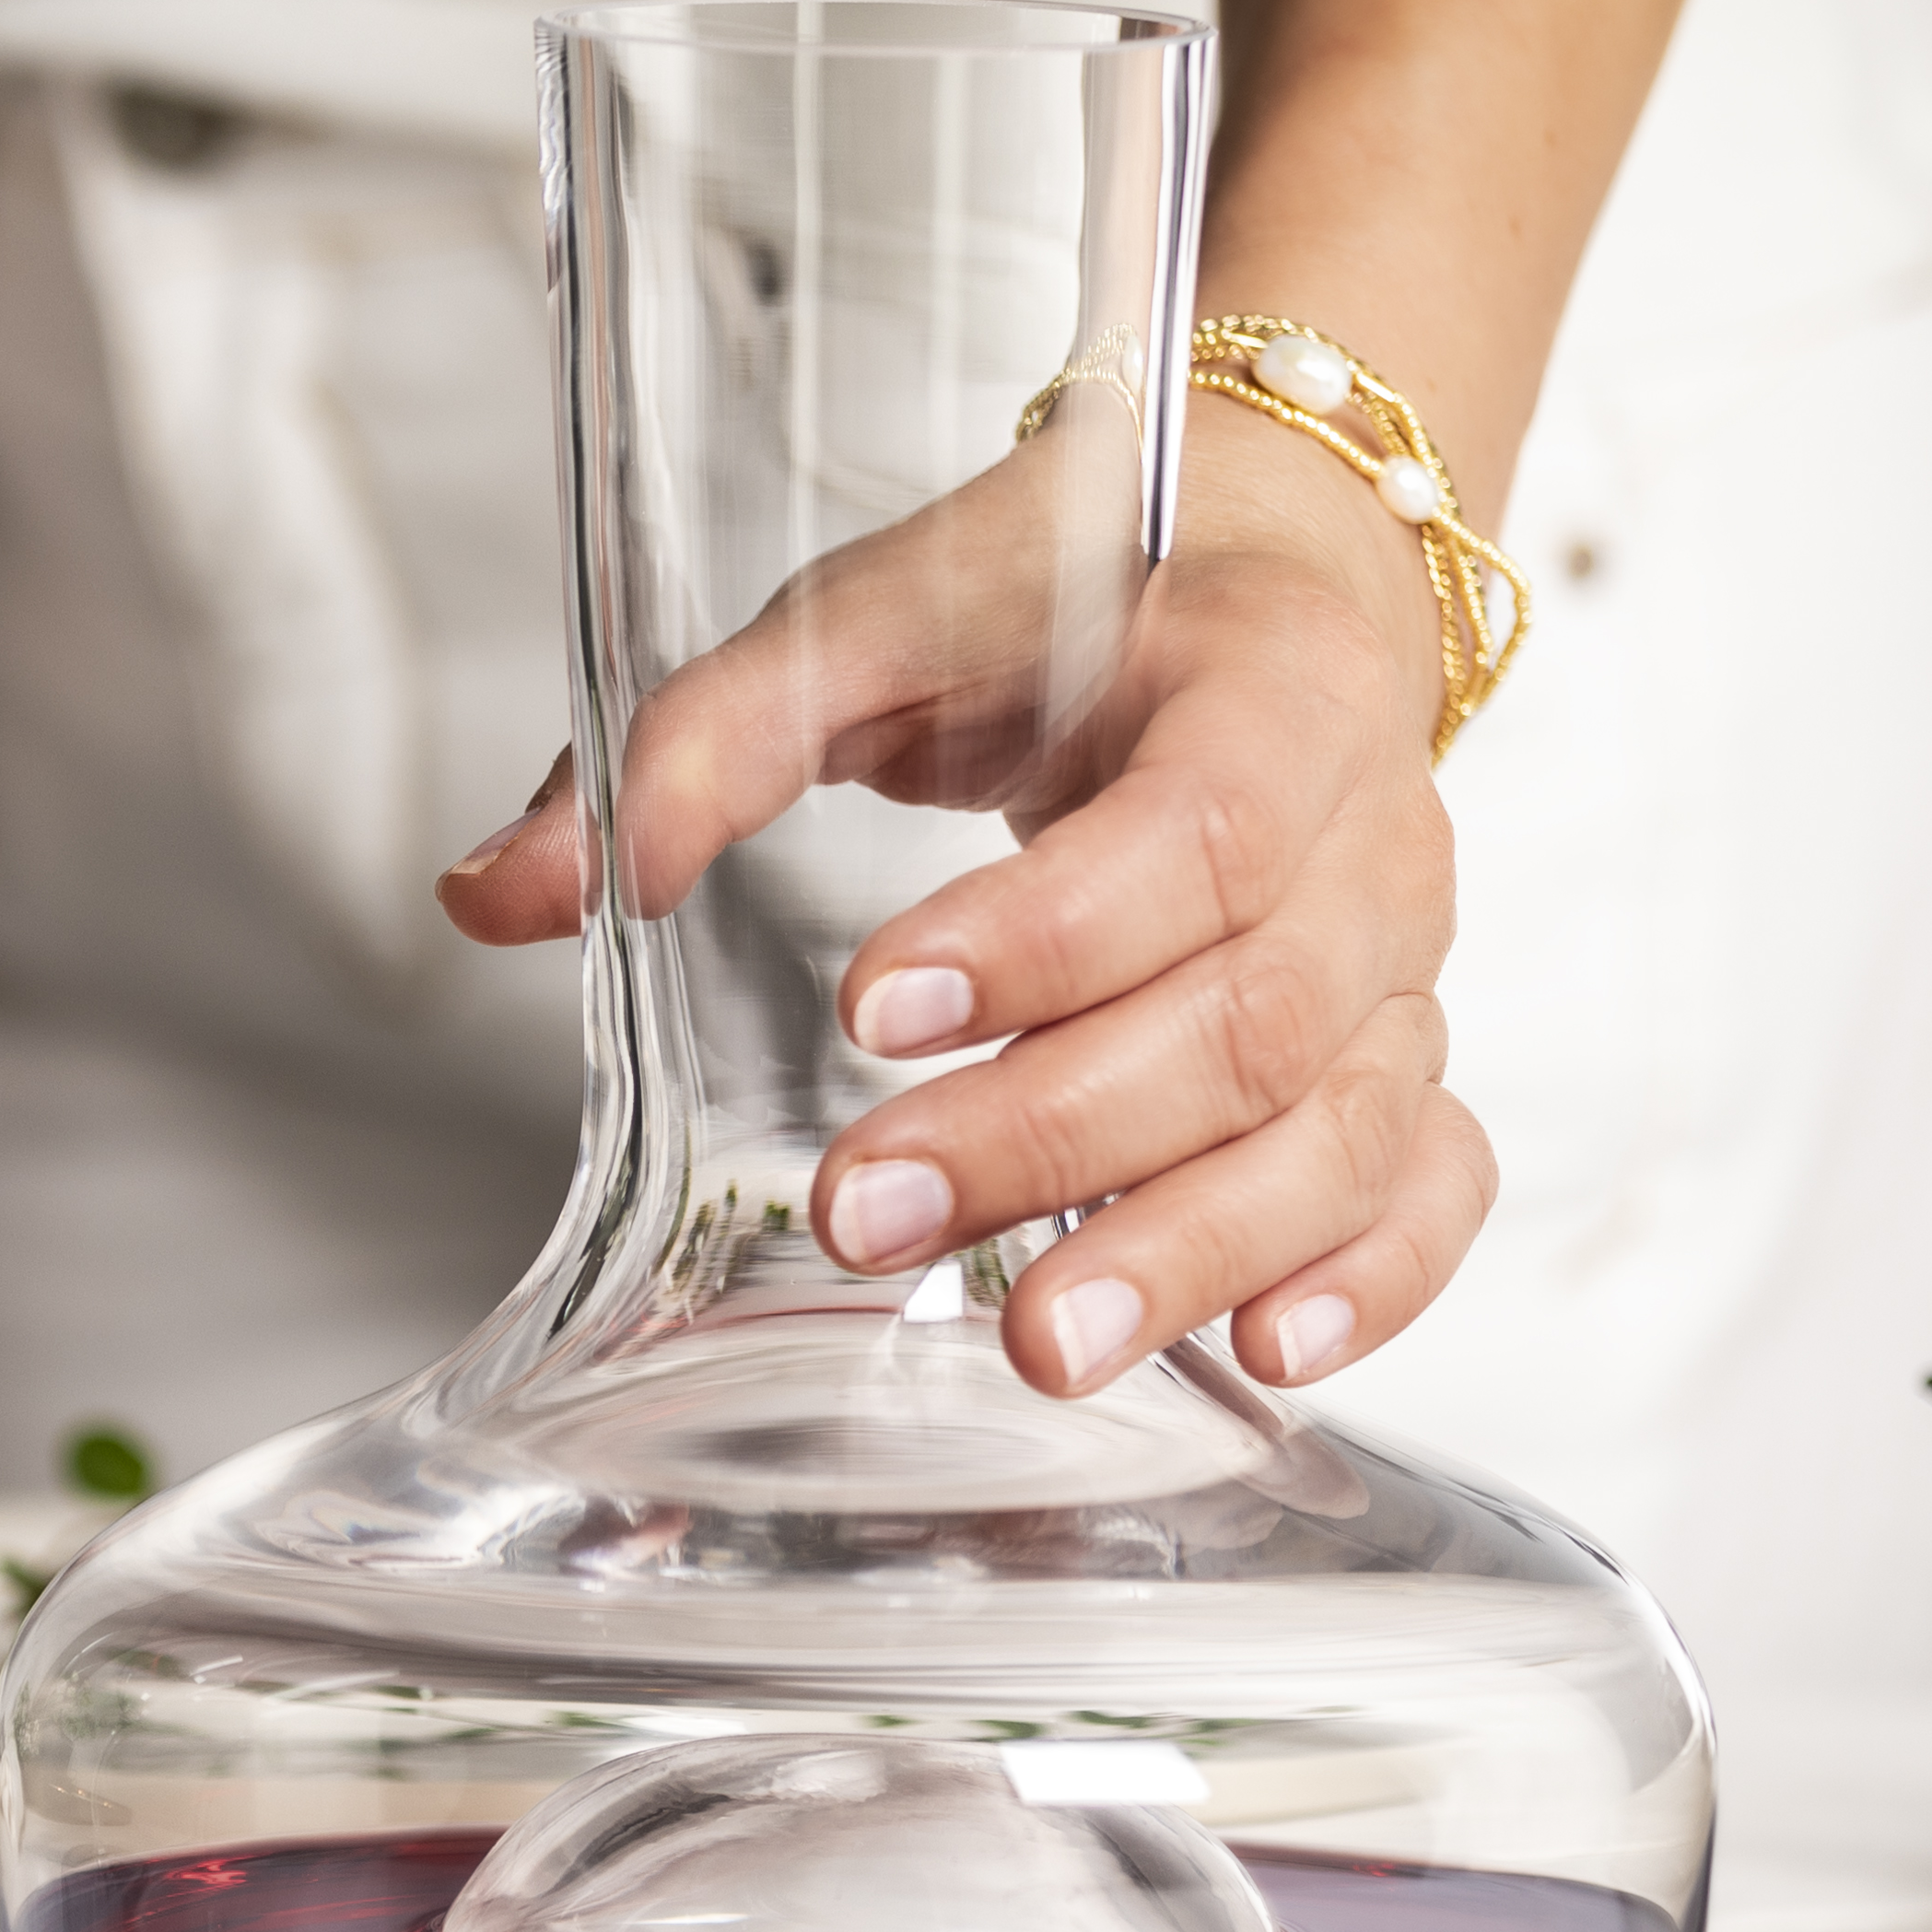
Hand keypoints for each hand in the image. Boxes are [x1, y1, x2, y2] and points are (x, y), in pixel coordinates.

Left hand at [435, 402, 1488, 1400]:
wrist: (1256, 576)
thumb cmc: (1059, 604)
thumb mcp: (873, 623)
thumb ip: (695, 745)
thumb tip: (501, 893)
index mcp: (1268, 688)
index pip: (1193, 831)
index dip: (1044, 937)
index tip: (873, 1008)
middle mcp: (1372, 836)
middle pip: (1252, 1015)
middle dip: (1055, 1134)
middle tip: (870, 1215)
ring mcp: (1403, 967)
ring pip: (1340, 1128)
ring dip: (1188, 1249)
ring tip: (1038, 1343)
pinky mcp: (1405, 1061)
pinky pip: (1430, 1186)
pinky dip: (1369, 1283)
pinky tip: (1255, 1356)